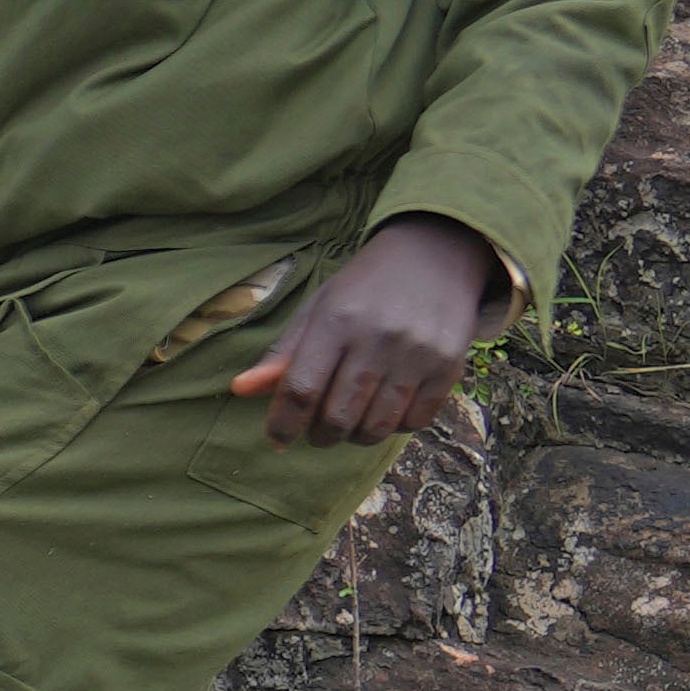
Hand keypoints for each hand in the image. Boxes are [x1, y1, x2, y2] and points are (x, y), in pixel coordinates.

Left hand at [229, 213, 514, 444]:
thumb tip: (240, 390)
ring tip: (351, 420)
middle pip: (338, 417)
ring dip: (356, 436)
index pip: (301, 389)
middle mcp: (377, 339)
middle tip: (318, 429)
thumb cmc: (366, 286)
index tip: (277, 438)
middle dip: (320, 435)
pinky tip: (387, 407)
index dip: (283, 423)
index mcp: (336, 320)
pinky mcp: (449, 366)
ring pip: (376, 427)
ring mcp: (417, 354)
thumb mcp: (320, 307)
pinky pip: (415, 422)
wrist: (435, 253)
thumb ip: (284, 352)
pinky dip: (395, 426)